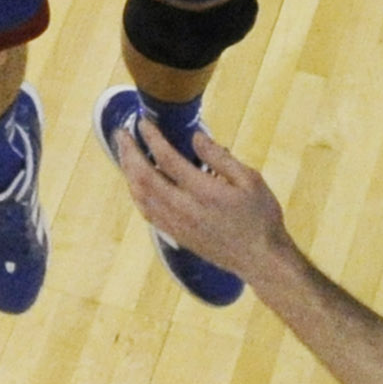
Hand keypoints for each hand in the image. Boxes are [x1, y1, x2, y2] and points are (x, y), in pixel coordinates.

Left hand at [113, 116, 298, 284]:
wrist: (261, 260)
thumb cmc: (261, 217)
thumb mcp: (250, 180)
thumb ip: (220, 158)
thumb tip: (195, 137)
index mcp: (203, 192)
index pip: (167, 159)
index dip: (152, 138)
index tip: (143, 123)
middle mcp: (183, 209)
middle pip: (144, 177)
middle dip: (129, 152)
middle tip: (121, 134)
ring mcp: (176, 225)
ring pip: (140, 196)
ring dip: (128, 172)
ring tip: (125, 153)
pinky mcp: (175, 236)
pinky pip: (147, 212)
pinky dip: (136, 193)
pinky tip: (136, 183)